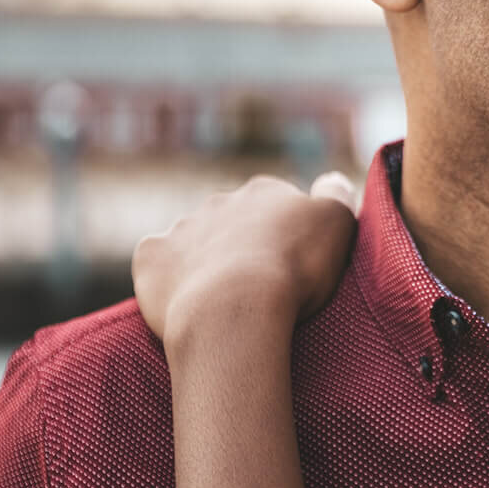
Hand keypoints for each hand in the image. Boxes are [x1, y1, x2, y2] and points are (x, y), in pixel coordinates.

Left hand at [132, 173, 358, 349]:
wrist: (233, 308)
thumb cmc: (294, 266)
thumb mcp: (337, 222)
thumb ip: (337, 194)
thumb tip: (331, 179)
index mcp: (265, 192)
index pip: (279, 203)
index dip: (289, 233)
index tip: (297, 263)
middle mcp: (221, 201)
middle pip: (235, 219)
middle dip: (245, 242)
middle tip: (261, 284)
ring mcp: (182, 227)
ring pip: (195, 239)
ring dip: (206, 259)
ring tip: (224, 299)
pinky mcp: (151, 256)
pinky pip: (158, 261)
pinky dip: (167, 275)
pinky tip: (182, 298)